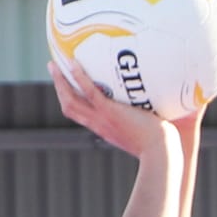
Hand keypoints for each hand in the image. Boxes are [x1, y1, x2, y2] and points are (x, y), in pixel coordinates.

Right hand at [50, 59, 171, 159]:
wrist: (161, 153)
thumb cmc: (159, 144)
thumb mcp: (146, 129)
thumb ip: (146, 115)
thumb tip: (157, 99)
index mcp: (105, 129)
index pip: (82, 114)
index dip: (72, 100)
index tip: (68, 87)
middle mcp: (100, 125)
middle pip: (70, 107)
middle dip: (59, 88)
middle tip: (54, 69)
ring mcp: (103, 119)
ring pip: (72, 100)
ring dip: (60, 82)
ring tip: (54, 64)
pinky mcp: (110, 113)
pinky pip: (89, 93)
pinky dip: (79, 78)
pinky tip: (73, 64)